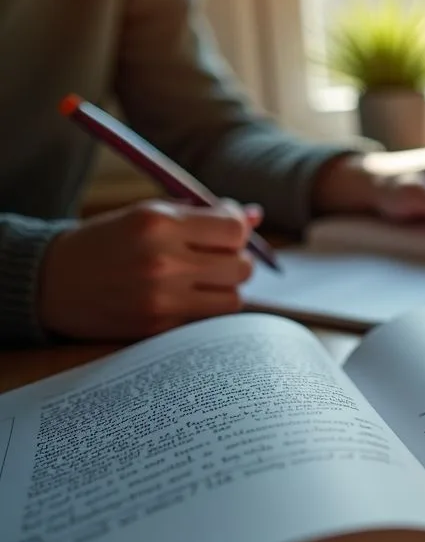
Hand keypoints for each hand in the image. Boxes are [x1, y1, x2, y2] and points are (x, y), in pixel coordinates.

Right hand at [38, 199, 261, 339]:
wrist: (51, 282)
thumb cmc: (108, 241)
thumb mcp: (149, 214)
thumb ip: (203, 214)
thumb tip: (256, 216)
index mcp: (160, 222)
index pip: (235, 229)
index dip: (238, 230)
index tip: (227, 231)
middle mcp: (163, 261)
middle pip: (242, 266)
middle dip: (236, 260)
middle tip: (215, 257)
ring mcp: (161, 298)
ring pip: (233, 298)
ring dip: (224, 288)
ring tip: (200, 279)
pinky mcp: (158, 327)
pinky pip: (206, 319)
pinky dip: (202, 309)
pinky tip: (179, 298)